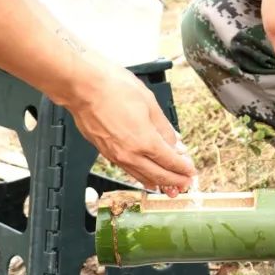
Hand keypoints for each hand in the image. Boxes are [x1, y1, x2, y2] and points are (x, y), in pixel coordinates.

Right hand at [67, 62, 195, 193]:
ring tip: (170, 187)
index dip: (183, 168)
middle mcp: (130, 154)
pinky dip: (141, 176)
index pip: (170, 161)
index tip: (191, 171)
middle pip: (158, 175)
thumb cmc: (113, 88)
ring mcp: (116, 155)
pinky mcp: (105, 152)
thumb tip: (174, 142)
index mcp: (144, 141)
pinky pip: (128, 170)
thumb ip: (163, 127)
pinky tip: (146, 177)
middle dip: (174, 181)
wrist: (83, 87)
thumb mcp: (149, 102)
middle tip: (185, 184)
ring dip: (158, 183)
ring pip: (141, 176)